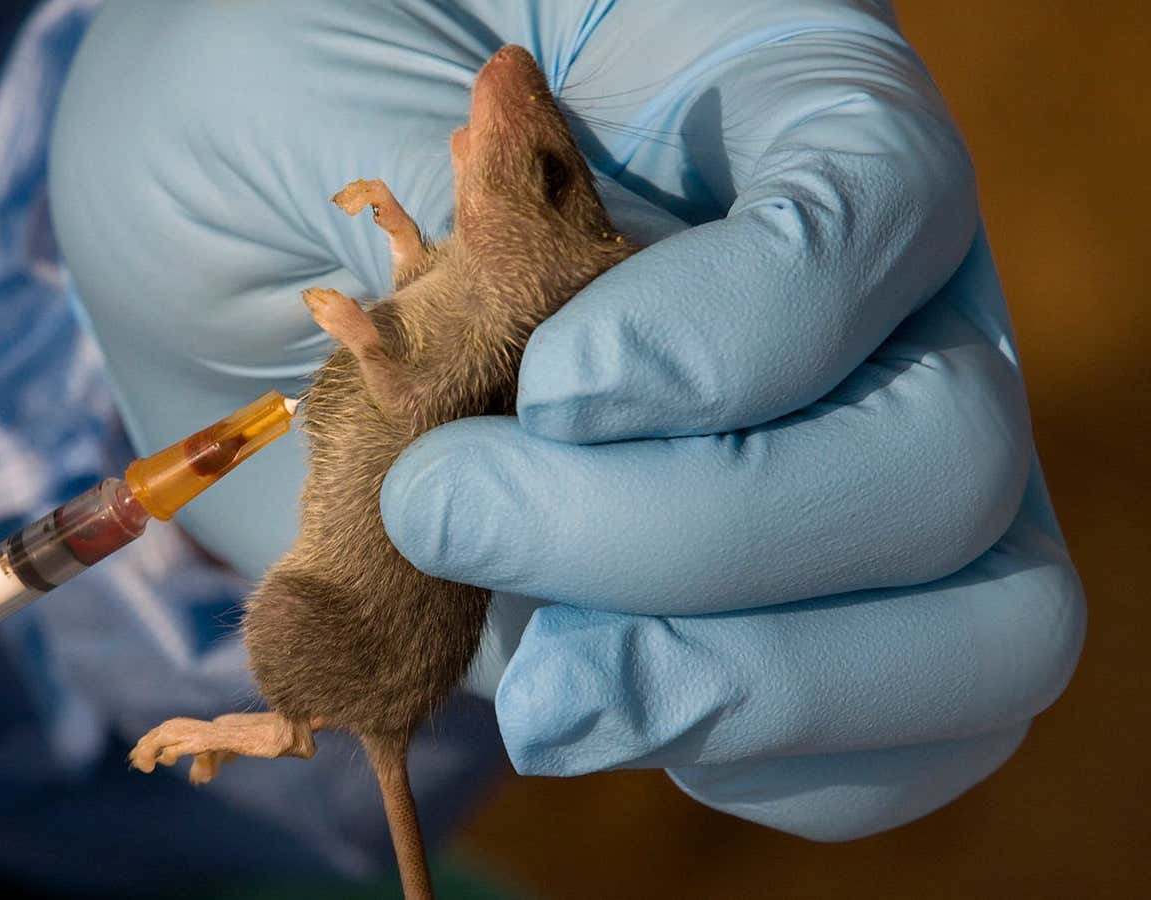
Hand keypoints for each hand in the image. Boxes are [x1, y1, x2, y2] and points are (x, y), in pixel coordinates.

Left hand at [49, 0, 1084, 840]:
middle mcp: (861, 294)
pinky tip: (581, 707)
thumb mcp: (333, 84)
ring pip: (977, 623)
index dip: (745, 328)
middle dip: (707, 535)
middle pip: (947, 452)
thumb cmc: (293, 107)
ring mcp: (844, 460)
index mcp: (774, 110)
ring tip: (538, 690)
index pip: (885, 205)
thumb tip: (547, 255)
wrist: (258, 228)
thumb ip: (453, 181)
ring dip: (745, 685)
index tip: (553, 385)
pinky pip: (890, 730)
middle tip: (459, 519)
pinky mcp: (787, 604)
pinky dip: (756, 756)